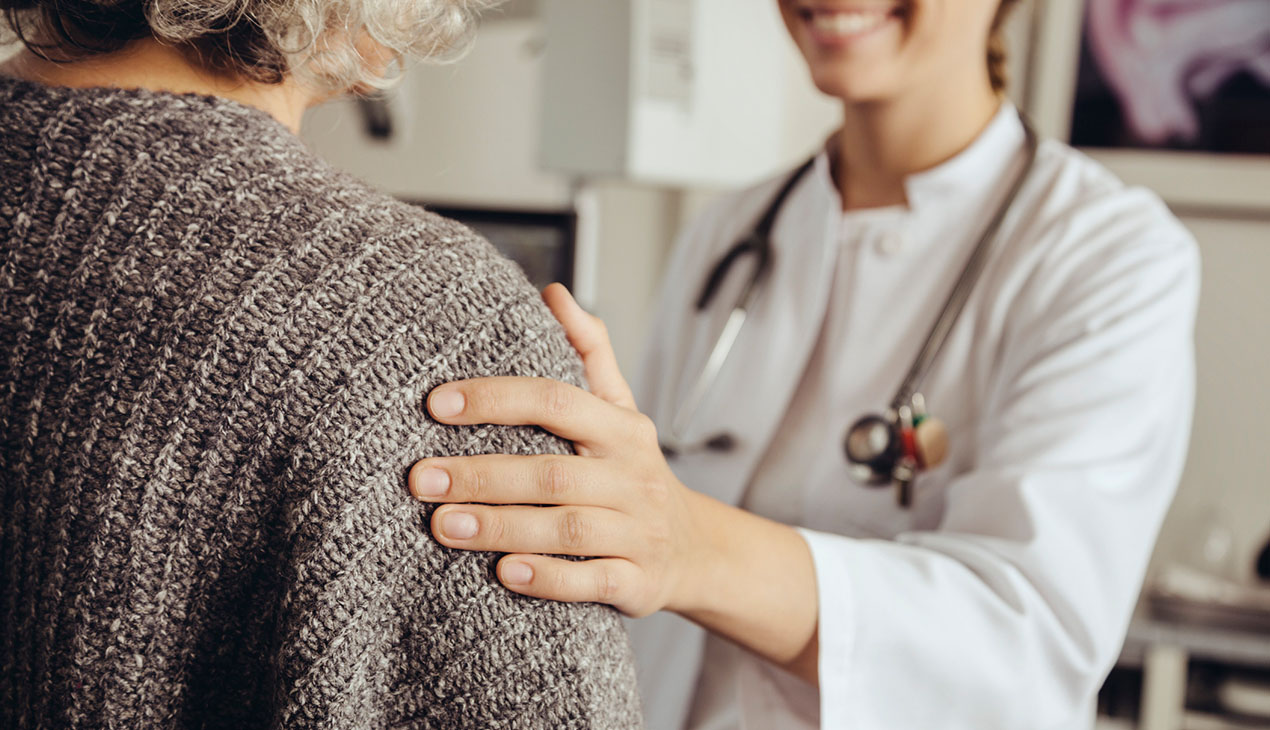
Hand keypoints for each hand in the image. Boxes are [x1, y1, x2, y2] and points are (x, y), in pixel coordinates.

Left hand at [410, 284, 711, 617]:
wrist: (694, 550)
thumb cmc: (633, 473)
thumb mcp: (621, 411)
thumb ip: (588, 353)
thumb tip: (553, 293)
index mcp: (622, 429)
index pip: (557, 402)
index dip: (496, 399)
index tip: (437, 403)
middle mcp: (632, 477)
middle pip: (553, 472)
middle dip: (482, 474)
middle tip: (420, 477)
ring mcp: (637, 531)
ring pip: (567, 529)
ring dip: (502, 526)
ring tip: (442, 525)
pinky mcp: (638, 581)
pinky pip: (593, 581)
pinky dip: (549, 578)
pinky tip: (504, 574)